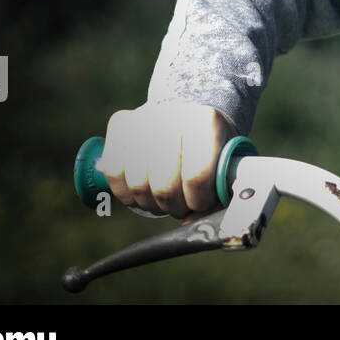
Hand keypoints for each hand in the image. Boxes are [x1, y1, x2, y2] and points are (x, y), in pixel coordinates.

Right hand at [98, 101, 235, 219]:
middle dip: (173, 206)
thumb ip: (216, 196)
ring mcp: (144, 119)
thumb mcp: (225, 164)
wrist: (189, 116)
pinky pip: (113, 173)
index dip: (196, 201)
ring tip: (164, 198)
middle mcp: (173, 116)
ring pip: (137, 184)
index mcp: (207, 122)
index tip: (200, 203)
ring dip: (151, 203)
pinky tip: (142, 191)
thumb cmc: (211, 148)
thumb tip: (189, 224)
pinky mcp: (121, 123)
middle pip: (164, 185)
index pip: (197, 176)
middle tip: (180, 204)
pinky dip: (126, 192)